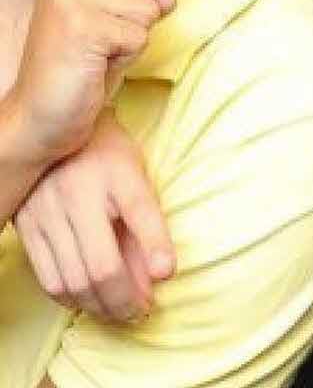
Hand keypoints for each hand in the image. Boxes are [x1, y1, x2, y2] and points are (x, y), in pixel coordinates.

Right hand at [9, 0, 174, 163]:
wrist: (40, 114)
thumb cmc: (80, 65)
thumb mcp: (116, 19)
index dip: (129, 8)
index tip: (95, 27)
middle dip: (133, 22)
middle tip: (97, 43)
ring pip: (148, 10)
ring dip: (130, 41)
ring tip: (95, 53)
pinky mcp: (82, 26)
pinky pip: (140, 37)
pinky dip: (125, 58)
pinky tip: (93, 65)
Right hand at [15, 110, 174, 321]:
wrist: (57, 125)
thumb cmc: (107, 152)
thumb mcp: (137, 177)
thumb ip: (149, 225)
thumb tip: (161, 275)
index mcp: (114, 175)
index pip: (139, 223)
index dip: (154, 260)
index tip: (160, 289)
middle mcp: (76, 194)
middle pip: (99, 269)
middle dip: (123, 302)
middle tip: (139, 311)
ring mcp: (46, 211)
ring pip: (71, 281)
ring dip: (97, 307)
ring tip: (118, 310)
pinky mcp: (26, 224)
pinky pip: (47, 277)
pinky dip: (70, 297)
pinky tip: (88, 299)